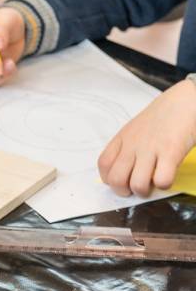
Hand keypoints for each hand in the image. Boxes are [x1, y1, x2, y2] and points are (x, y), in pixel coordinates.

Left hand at [98, 80, 195, 196]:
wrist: (186, 99)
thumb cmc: (162, 117)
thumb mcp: (135, 128)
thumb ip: (126, 146)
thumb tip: (123, 170)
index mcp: (122, 138)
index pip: (103, 165)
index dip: (109, 178)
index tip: (122, 180)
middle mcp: (133, 145)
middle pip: (115, 180)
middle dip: (124, 191)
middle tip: (135, 188)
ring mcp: (151, 149)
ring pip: (137, 184)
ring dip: (144, 191)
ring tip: (152, 184)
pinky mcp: (171, 152)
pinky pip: (161, 180)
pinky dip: (164, 185)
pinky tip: (168, 176)